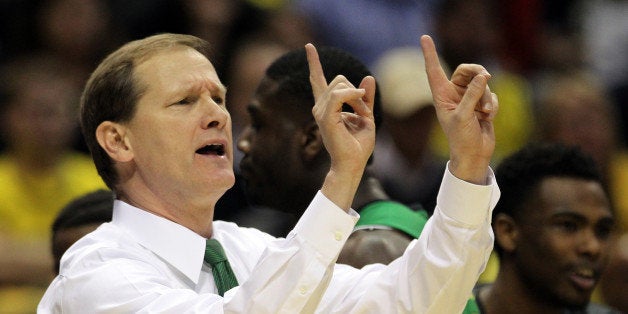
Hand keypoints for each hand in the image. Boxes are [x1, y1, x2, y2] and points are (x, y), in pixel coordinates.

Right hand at [305, 43, 375, 209]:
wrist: (353, 164)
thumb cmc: (358, 145)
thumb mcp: (366, 116)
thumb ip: (365, 98)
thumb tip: (368, 78)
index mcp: (327, 107)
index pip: (317, 80)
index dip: (314, 63)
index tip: (309, 46)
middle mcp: (320, 107)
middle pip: (340, 79)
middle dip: (357, 92)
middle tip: (364, 113)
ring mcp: (320, 111)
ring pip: (341, 85)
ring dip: (359, 99)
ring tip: (362, 118)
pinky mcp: (325, 117)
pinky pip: (339, 95)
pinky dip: (354, 96)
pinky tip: (361, 102)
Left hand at [420, 35, 498, 183]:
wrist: (474, 155)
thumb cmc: (461, 138)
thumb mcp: (464, 116)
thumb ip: (472, 95)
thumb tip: (483, 76)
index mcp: (441, 95)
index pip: (434, 70)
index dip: (429, 53)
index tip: (424, 37)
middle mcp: (453, 94)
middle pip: (467, 70)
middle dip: (478, 73)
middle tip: (485, 77)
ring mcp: (468, 98)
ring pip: (482, 83)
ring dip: (487, 97)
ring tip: (485, 113)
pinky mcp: (481, 104)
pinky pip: (491, 94)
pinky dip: (492, 104)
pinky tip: (488, 117)